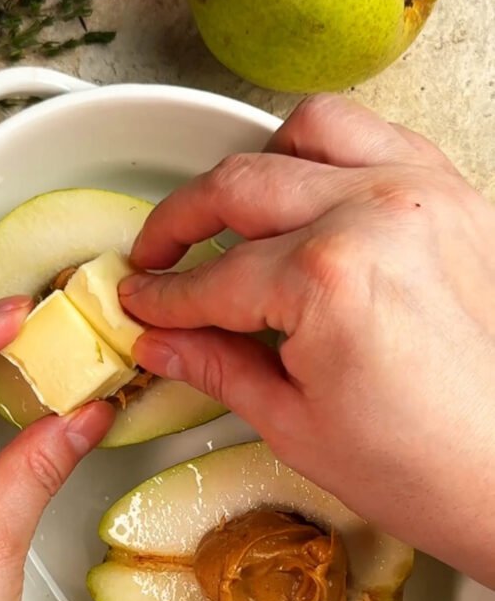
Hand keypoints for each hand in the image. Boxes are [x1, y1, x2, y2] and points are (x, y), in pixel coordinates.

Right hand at [120, 95, 494, 587]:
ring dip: (257, 165)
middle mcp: (376, 215)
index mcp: (327, 278)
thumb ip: (218, 366)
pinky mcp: (458, 201)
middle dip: (181, 222)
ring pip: (312, 132)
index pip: (213, 278)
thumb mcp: (295, 424)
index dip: (164, 296)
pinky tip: (312, 195)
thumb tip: (162, 342)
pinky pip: (381, 140)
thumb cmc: (425, 469)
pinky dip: (333, 155)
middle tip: (157, 257)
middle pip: (242, 186)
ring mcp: (424, 197)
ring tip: (231, 212)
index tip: (142, 303)